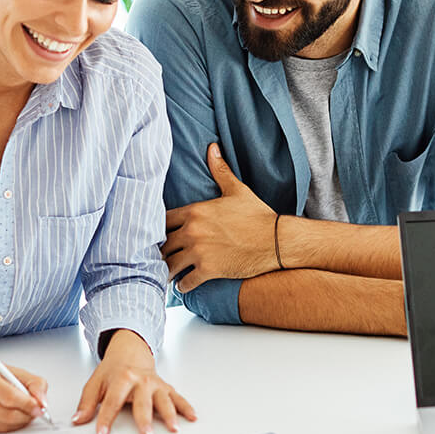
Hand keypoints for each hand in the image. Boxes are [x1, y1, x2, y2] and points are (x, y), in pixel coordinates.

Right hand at [0, 348, 47, 432]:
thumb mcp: (8, 368)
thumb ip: (32, 382)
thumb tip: (42, 401)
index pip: (9, 397)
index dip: (28, 404)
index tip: (40, 407)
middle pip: (6, 414)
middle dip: (26, 416)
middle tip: (36, 412)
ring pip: (1, 425)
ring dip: (19, 422)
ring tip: (26, 413)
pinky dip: (7, 424)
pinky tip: (10, 415)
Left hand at [72, 329, 195, 433]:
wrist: (130, 353)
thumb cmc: (114, 370)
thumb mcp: (95, 383)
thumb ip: (86, 403)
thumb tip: (78, 419)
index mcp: (121, 378)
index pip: (112, 401)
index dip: (106, 418)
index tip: (102, 432)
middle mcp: (140, 381)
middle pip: (142, 402)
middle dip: (145, 419)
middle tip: (146, 433)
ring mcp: (155, 384)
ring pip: (164, 400)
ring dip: (170, 414)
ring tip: (173, 428)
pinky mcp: (165, 387)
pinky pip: (178, 397)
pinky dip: (186, 407)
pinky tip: (190, 417)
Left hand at [163, 143, 278, 291]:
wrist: (276, 240)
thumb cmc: (258, 215)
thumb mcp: (236, 190)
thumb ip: (220, 170)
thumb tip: (212, 148)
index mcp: (195, 211)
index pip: (162, 220)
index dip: (158, 229)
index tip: (160, 235)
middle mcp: (192, 231)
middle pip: (162, 245)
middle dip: (160, 251)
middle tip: (159, 257)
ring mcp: (199, 252)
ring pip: (169, 266)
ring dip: (167, 270)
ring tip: (168, 273)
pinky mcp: (209, 271)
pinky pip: (185, 283)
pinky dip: (182, 286)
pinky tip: (184, 284)